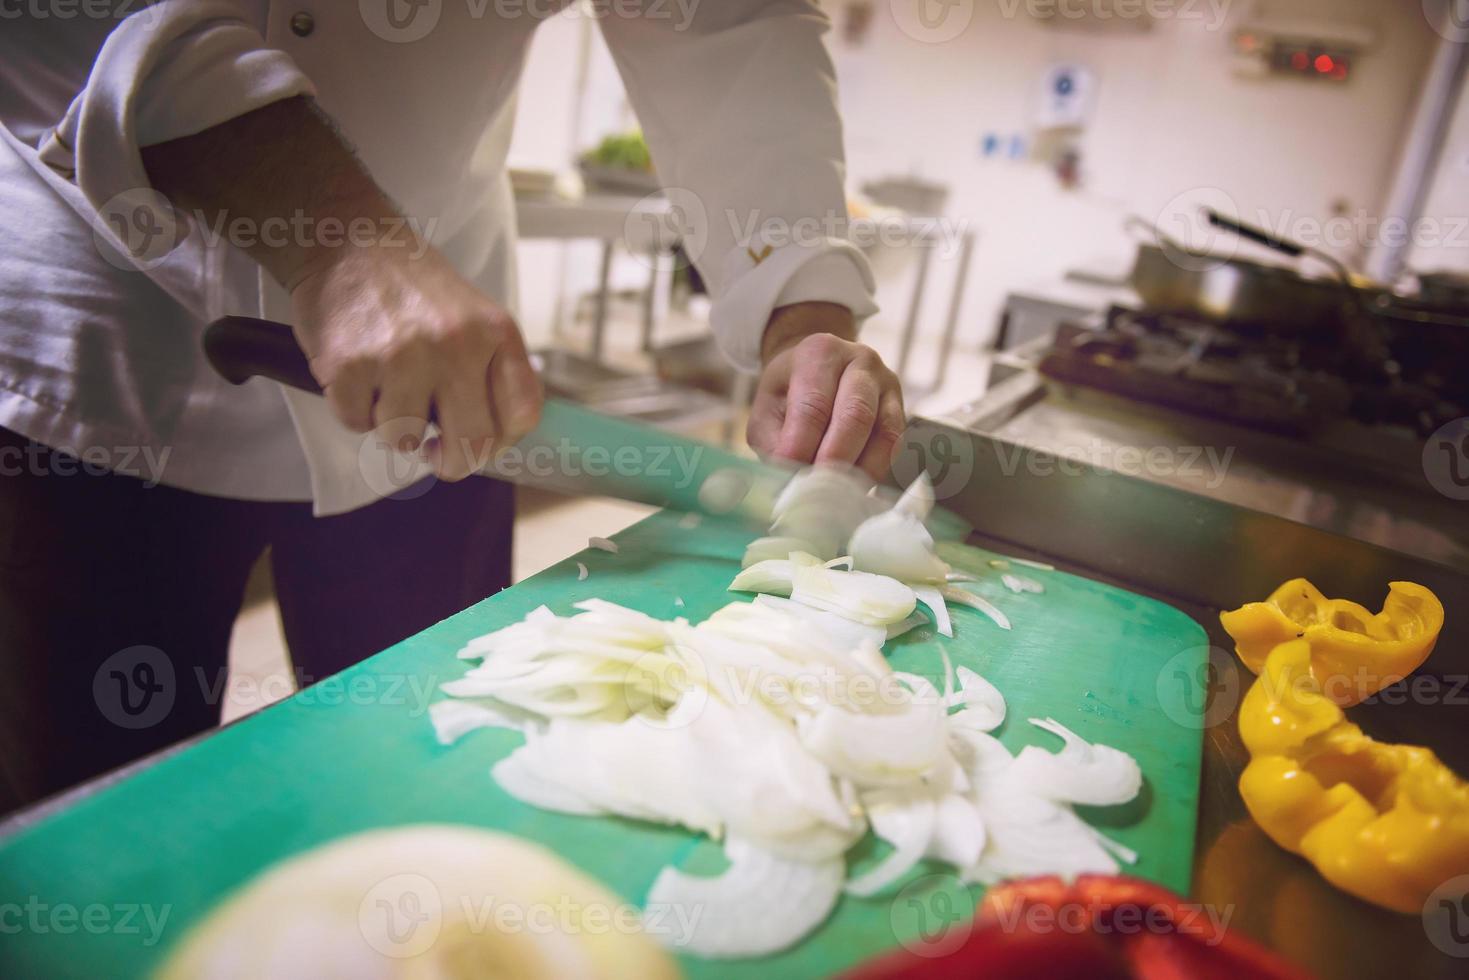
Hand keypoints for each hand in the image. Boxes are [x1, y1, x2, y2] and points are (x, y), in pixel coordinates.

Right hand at [291, 242, 542, 480]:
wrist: (349, 242)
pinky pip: (356, 423)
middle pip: (471, 443)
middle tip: (434, 451)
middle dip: (451, 461)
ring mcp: (400, 356)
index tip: (478, 444)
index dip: (500, 443)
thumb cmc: (413, 289)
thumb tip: (496, 437)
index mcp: (494, 332)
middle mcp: (455, 344)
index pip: (522, 414)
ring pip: (403, 438)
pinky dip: (353, 409)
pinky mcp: (349, 366)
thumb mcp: (474, 316)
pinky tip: (358, 375)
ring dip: (392, 427)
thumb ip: (491, 370)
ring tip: (387, 388)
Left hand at [746, 302, 904, 480]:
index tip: (791, 478)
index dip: (802, 446)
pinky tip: (854, 491)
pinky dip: (874, 473)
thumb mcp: (766, 410)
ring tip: (836, 497)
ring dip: (859, 472)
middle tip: (818, 492)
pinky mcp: (900, 409)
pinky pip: (894, 447)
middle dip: (836, 460)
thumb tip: (790, 482)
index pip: (813, 405)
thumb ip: (775, 443)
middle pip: (856, 415)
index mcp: (820, 354)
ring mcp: (886, 384)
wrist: (818, 369)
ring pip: (883, 434)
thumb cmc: (788, 392)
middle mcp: (860, 361)